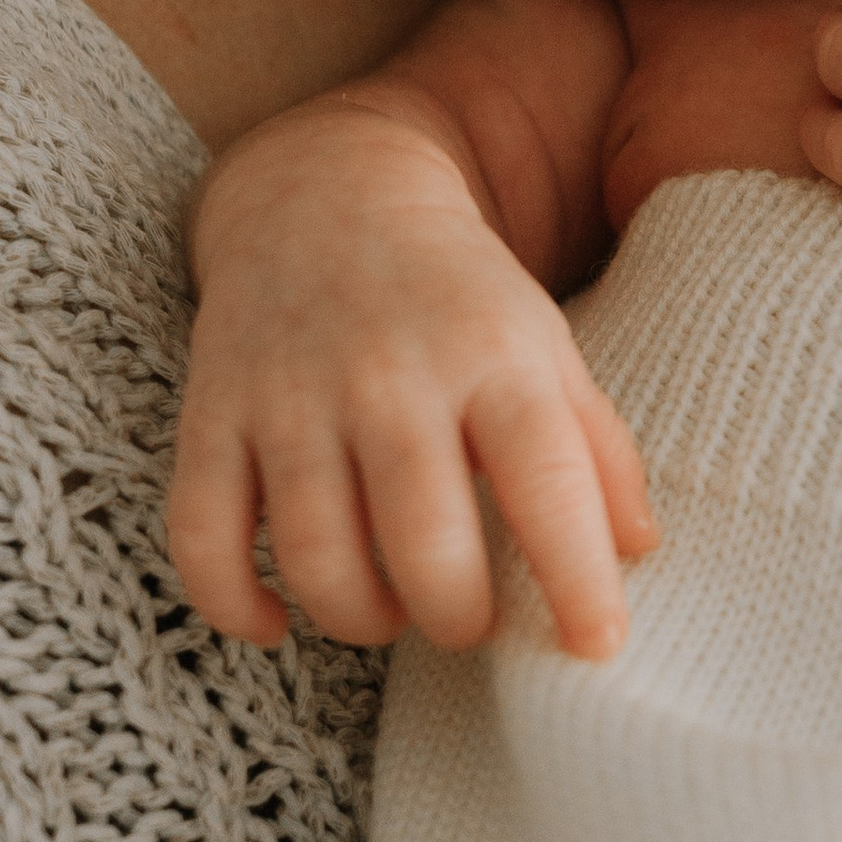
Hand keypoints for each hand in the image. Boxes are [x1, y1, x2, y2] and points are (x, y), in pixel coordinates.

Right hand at [169, 111, 654, 661]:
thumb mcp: (544, 346)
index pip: (546, 481)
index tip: (594, 644)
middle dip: (457, 616)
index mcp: (491, 357)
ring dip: (360, 617)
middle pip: (424, 543)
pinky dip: (235, 603)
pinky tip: (278, 621)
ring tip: (391, 610)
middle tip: (468, 618)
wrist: (324, 196)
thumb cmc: (456, 298)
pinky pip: (203, 538)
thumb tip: (638, 550)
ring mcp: (291, 397)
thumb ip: (596, 447)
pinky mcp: (213, 415)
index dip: (577, 580)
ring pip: (316, 556)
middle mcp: (389, 376)